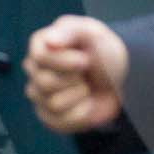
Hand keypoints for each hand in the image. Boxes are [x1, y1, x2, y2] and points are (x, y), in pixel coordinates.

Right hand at [24, 15, 128, 133]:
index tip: (85, 59)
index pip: (40, 58)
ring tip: (86, 86)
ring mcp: (39, 94)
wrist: (119, 78)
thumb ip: (70, 31)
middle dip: (75, 78)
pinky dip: (81, 114)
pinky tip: (87, 102)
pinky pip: (59, 123)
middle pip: (45, 83)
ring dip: (80, 95)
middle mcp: (34, 69)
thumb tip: (49, 40)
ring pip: (53, 104)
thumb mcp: (93, 33)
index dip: (64, 61)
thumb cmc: (104, 52)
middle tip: (86, 72)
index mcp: (41, 45)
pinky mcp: (48, 116)